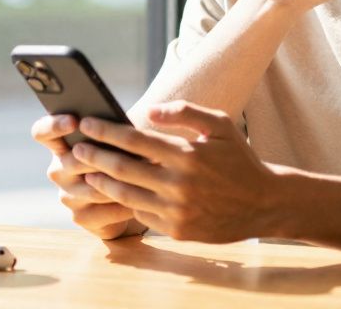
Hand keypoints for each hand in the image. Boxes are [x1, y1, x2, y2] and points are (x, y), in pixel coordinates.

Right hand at [31, 114, 135, 238]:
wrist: (128, 198)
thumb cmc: (123, 157)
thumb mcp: (117, 140)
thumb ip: (112, 130)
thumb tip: (126, 122)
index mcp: (61, 145)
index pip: (42, 132)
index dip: (54, 125)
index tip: (74, 121)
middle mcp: (58, 170)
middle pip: (71, 162)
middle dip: (98, 158)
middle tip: (124, 153)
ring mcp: (67, 196)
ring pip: (92, 188)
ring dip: (118, 182)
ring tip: (142, 175)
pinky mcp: (81, 217)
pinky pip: (105, 210)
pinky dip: (125, 205)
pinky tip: (142, 199)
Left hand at [72, 101, 278, 242]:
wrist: (263, 203)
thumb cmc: (239, 158)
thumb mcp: (220, 125)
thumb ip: (185, 112)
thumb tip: (149, 110)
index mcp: (187, 155)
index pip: (135, 140)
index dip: (106, 131)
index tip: (87, 123)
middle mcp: (179, 184)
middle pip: (123, 168)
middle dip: (94, 156)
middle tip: (77, 148)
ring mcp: (176, 210)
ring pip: (126, 195)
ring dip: (103, 182)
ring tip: (89, 171)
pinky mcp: (177, 230)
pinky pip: (141, 215)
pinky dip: (126, 202)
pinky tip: (116, 192)